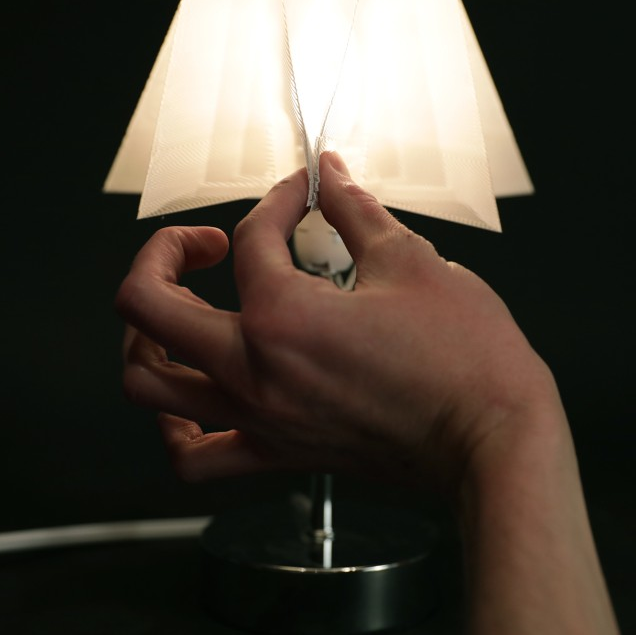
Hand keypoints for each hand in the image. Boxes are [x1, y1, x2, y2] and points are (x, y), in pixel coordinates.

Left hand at [116, 152, 560, 497]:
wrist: (492, 440)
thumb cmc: (465, 360)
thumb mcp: (410, 261)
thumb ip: (354, 211)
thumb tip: (329, 177)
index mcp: (283, 316)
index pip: (250, 238)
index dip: (275, 200)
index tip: (301, 194)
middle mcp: (255, 372)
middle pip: (147, 307)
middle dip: (163, 253)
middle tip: (199, 243)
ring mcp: (259, 419)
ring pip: (147, 387)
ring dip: (143, 340)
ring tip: (171, 317)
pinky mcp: (279, 454)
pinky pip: (196, 456)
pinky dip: (174, 428)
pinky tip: (196, 397)